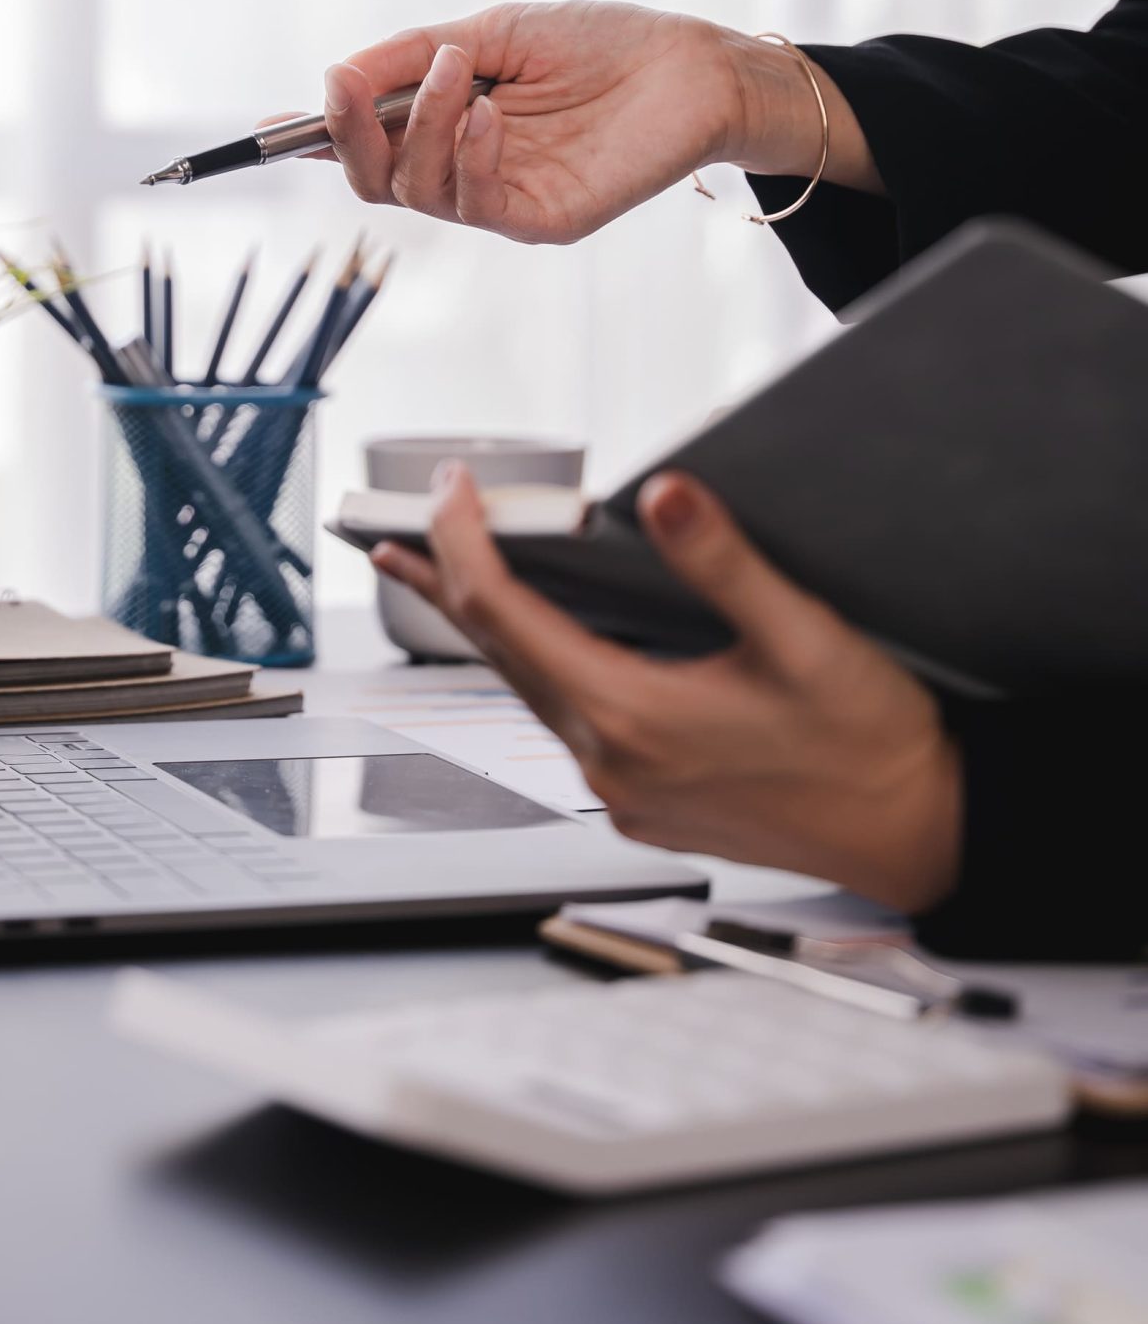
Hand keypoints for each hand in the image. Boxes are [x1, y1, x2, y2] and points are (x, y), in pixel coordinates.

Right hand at [319, 1, 874, 246]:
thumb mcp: (493, 31)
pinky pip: (477, 205)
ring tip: (459, 73)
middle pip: (372, 177)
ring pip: (415, 190)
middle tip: (348, 83)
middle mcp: (464, 166)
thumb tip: (336, 73)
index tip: (277, 120)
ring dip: (421, 127)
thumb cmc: (602, 43)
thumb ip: (414, 55)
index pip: (364, 141)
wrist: (692, 67)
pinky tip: (494, 115)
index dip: (315, 135)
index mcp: (446, 121)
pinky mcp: (542, 220)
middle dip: (348, 131)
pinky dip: (471, 157)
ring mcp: (501, 198)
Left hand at [373, 466, 960, 911]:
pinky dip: (540, 667)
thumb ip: (725, 564)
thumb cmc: (871, 747)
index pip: (505, 616)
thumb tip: (665, 496)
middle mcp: (611, 763)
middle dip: (447, 581)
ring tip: (450, 573)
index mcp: (632, 719)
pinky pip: (569, 722)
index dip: (465, 543)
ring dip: (487, 627)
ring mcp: (624, 792)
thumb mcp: (804, 638)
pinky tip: (547, 641)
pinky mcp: (646, 804)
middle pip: (495, 656)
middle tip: (404, 526)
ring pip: (528, 691)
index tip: (452, 489)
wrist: (919, 834)